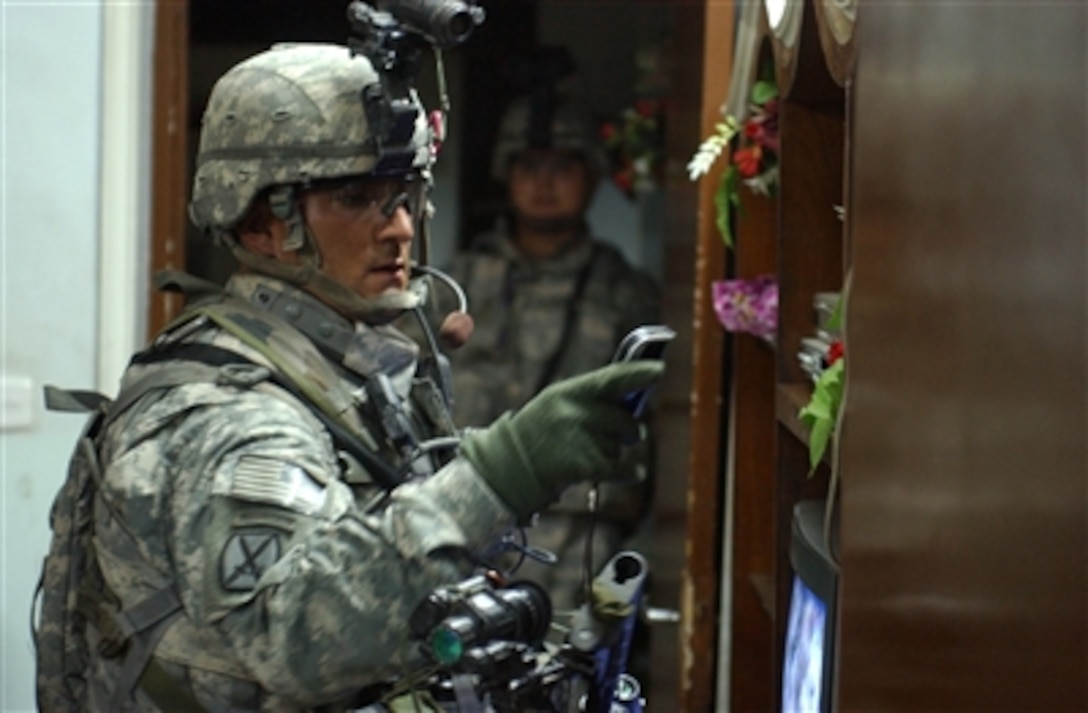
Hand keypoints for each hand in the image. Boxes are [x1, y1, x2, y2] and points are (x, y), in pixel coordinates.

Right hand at [459, 361, 663, 519]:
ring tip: (592, 454)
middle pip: (625, 419)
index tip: (659, 370)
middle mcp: (575, 412)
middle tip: (618, 434)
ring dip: (616, 452)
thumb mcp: (558, 405)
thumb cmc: (539, 434)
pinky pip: (623, 468)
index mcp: (569, 392)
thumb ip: (593, 399)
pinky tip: (632, 472)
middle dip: (627, 430)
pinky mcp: (584, 465)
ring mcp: (579, 439)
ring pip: (622, 446)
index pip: (611, 379)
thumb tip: (635, 398)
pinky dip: (629, 472)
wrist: (507, 468)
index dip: (638, 373)